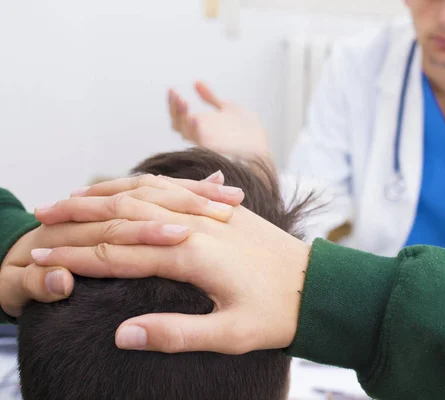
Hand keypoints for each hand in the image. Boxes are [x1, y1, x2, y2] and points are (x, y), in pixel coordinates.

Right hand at [32, 206, 310, 354]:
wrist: (319, 284)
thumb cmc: (278, 314)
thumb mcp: (230, 335)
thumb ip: (176, 333)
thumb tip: (123, 334)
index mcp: (194, 255)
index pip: (122, 253)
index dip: (79, 257)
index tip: (44, 259)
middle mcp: (198, 224)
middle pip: (126, 213)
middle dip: (80, 216)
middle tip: (41, 220)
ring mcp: (212, 210)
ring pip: (147, 191)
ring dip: (105, 192)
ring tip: (71, 196)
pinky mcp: (224, 207)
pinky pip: (175, 186)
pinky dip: (142, 183)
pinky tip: (127, 185)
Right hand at [168, 82, 270, 157]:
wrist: (262, 151)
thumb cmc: (246, 134)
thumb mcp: (228, 108)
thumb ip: (210, 97)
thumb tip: (196, 82)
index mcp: (200, 127)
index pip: (179, 116)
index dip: (173, 103)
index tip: (172, 90)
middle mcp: (199, 137)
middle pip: (178, 124)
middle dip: (175, 108)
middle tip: (176, 94)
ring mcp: (206, 145)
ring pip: (186, 133)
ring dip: (182, 116)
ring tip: (183, 101)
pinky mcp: (215, 152)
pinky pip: (201, 143)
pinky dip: (197, 131)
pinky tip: (196, 118)